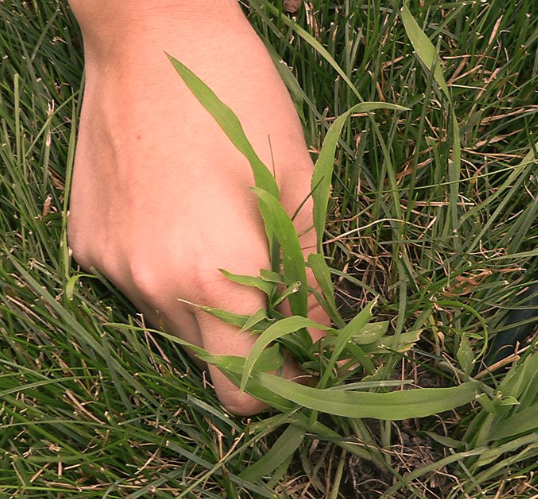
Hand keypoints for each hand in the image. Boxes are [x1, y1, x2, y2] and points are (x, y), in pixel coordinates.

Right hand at [67, 1, 328, 415]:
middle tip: (281, 301)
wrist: (151, 33)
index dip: (284, 386)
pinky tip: (182, 221)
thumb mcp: (297, 185)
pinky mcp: (87, 243)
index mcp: (215, 275)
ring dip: (210, 307)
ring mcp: (112, 265)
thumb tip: (323, 335)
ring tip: (229, 243)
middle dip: (251, 346)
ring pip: (173, 324)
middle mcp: (153, 285)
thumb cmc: (241, 100)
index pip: (246, 388)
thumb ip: (309, 275)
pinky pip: (138, 286)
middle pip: (209, 361)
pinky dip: (169, 274)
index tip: (307, 362)